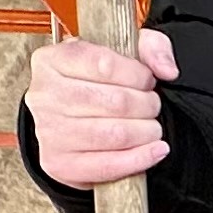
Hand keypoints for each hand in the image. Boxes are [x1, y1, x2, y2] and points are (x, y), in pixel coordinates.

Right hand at [26, 28, 176, 183]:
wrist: (69, 122)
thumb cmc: (96, 83)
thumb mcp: (122, 51)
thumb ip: (151, 47)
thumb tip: (167, 70)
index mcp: (52, 60)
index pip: (105, 64)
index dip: (138, 75)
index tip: (148, 80)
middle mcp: (44, 95)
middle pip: (115, 102)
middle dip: (147, 105)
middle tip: (151, 106)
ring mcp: (48, 131)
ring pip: (115, 134)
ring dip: (146, 131)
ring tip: (151, 127)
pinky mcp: (58, 163)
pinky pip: (108, 165)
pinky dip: (140, 159)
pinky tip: (155, 150)